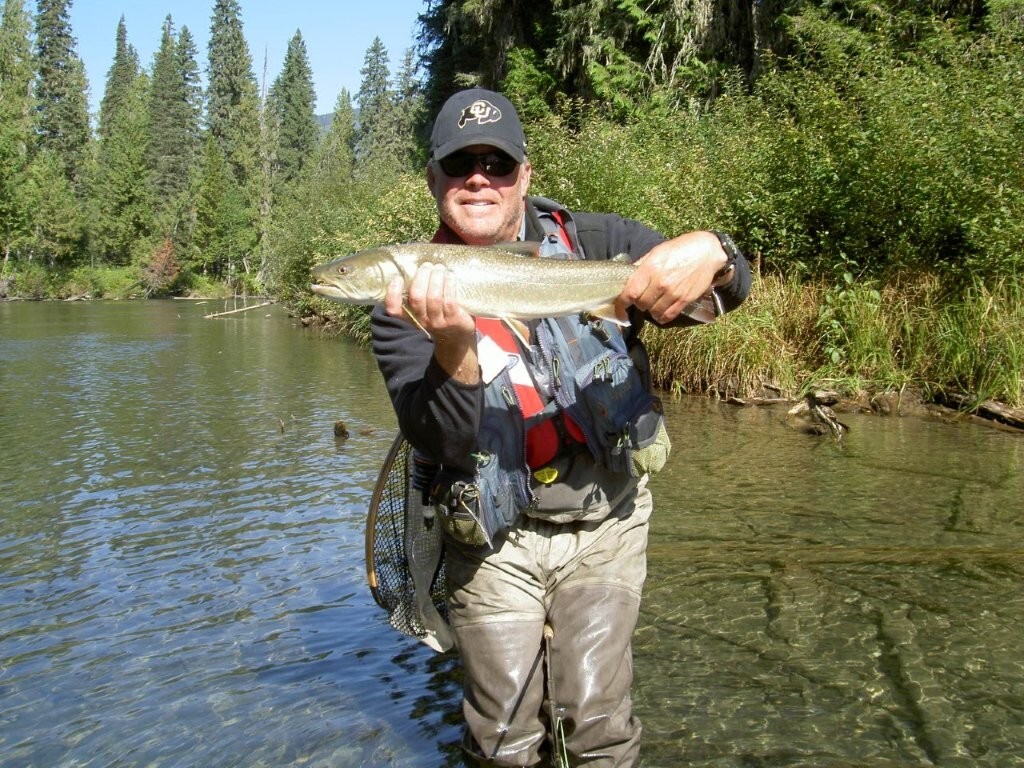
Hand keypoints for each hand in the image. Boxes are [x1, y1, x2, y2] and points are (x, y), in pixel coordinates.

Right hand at [384, 262, 479, 383]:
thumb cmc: (438, 314)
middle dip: (421, 277)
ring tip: (439, 268)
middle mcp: (422, 321)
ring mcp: (438, 322)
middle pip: (416, 297)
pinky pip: (449, 300)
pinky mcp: (453, 319)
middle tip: (427, 265)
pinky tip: (450, 276)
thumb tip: (417, 266)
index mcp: (410, 317)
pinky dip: (449, 284)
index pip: (394, 310)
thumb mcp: (423, 309)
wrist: (457, 335)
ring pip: (433, 297)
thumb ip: (418, 293)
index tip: (397, 278)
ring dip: (436, 278)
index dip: (393, 294)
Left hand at [618, 231, 727, 322]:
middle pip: (641, 304)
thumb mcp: (657, 252)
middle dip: (638, 303)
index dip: (621, 304)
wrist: (707, 252)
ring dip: (650, 310)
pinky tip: (661, 312)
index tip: (619, 308)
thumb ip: (641, 266)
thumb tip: (627, 278)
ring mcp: (673, 293)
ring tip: (653, 303)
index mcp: (650, 268)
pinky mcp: (684, 300)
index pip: (630, 293)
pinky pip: (668, 316)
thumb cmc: (679, 249)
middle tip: (642, 298)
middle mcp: (660, 282)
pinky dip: (661, 317)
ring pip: (653, 312)